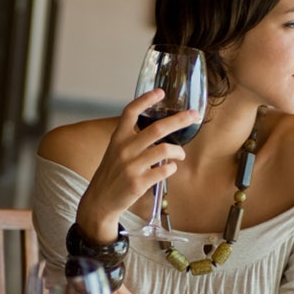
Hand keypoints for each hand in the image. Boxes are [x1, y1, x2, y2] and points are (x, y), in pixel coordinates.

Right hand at [75, 89, 197, 242]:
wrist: (99, 201)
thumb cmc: (111, 174)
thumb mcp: (115, 151)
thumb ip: (131, 139)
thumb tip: (157, 129)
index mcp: (118, 138)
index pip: (130, 112)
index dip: (146, 100)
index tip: (160, 92)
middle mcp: (124, 149)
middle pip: (158, 128)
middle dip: (180, 119)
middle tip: (194, 115)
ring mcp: (131, 166)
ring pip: (165, 150)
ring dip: (178, 151)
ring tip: (180, 154)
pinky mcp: (138, 183)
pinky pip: (164, 170)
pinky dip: (171, 168)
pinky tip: (170, 168)